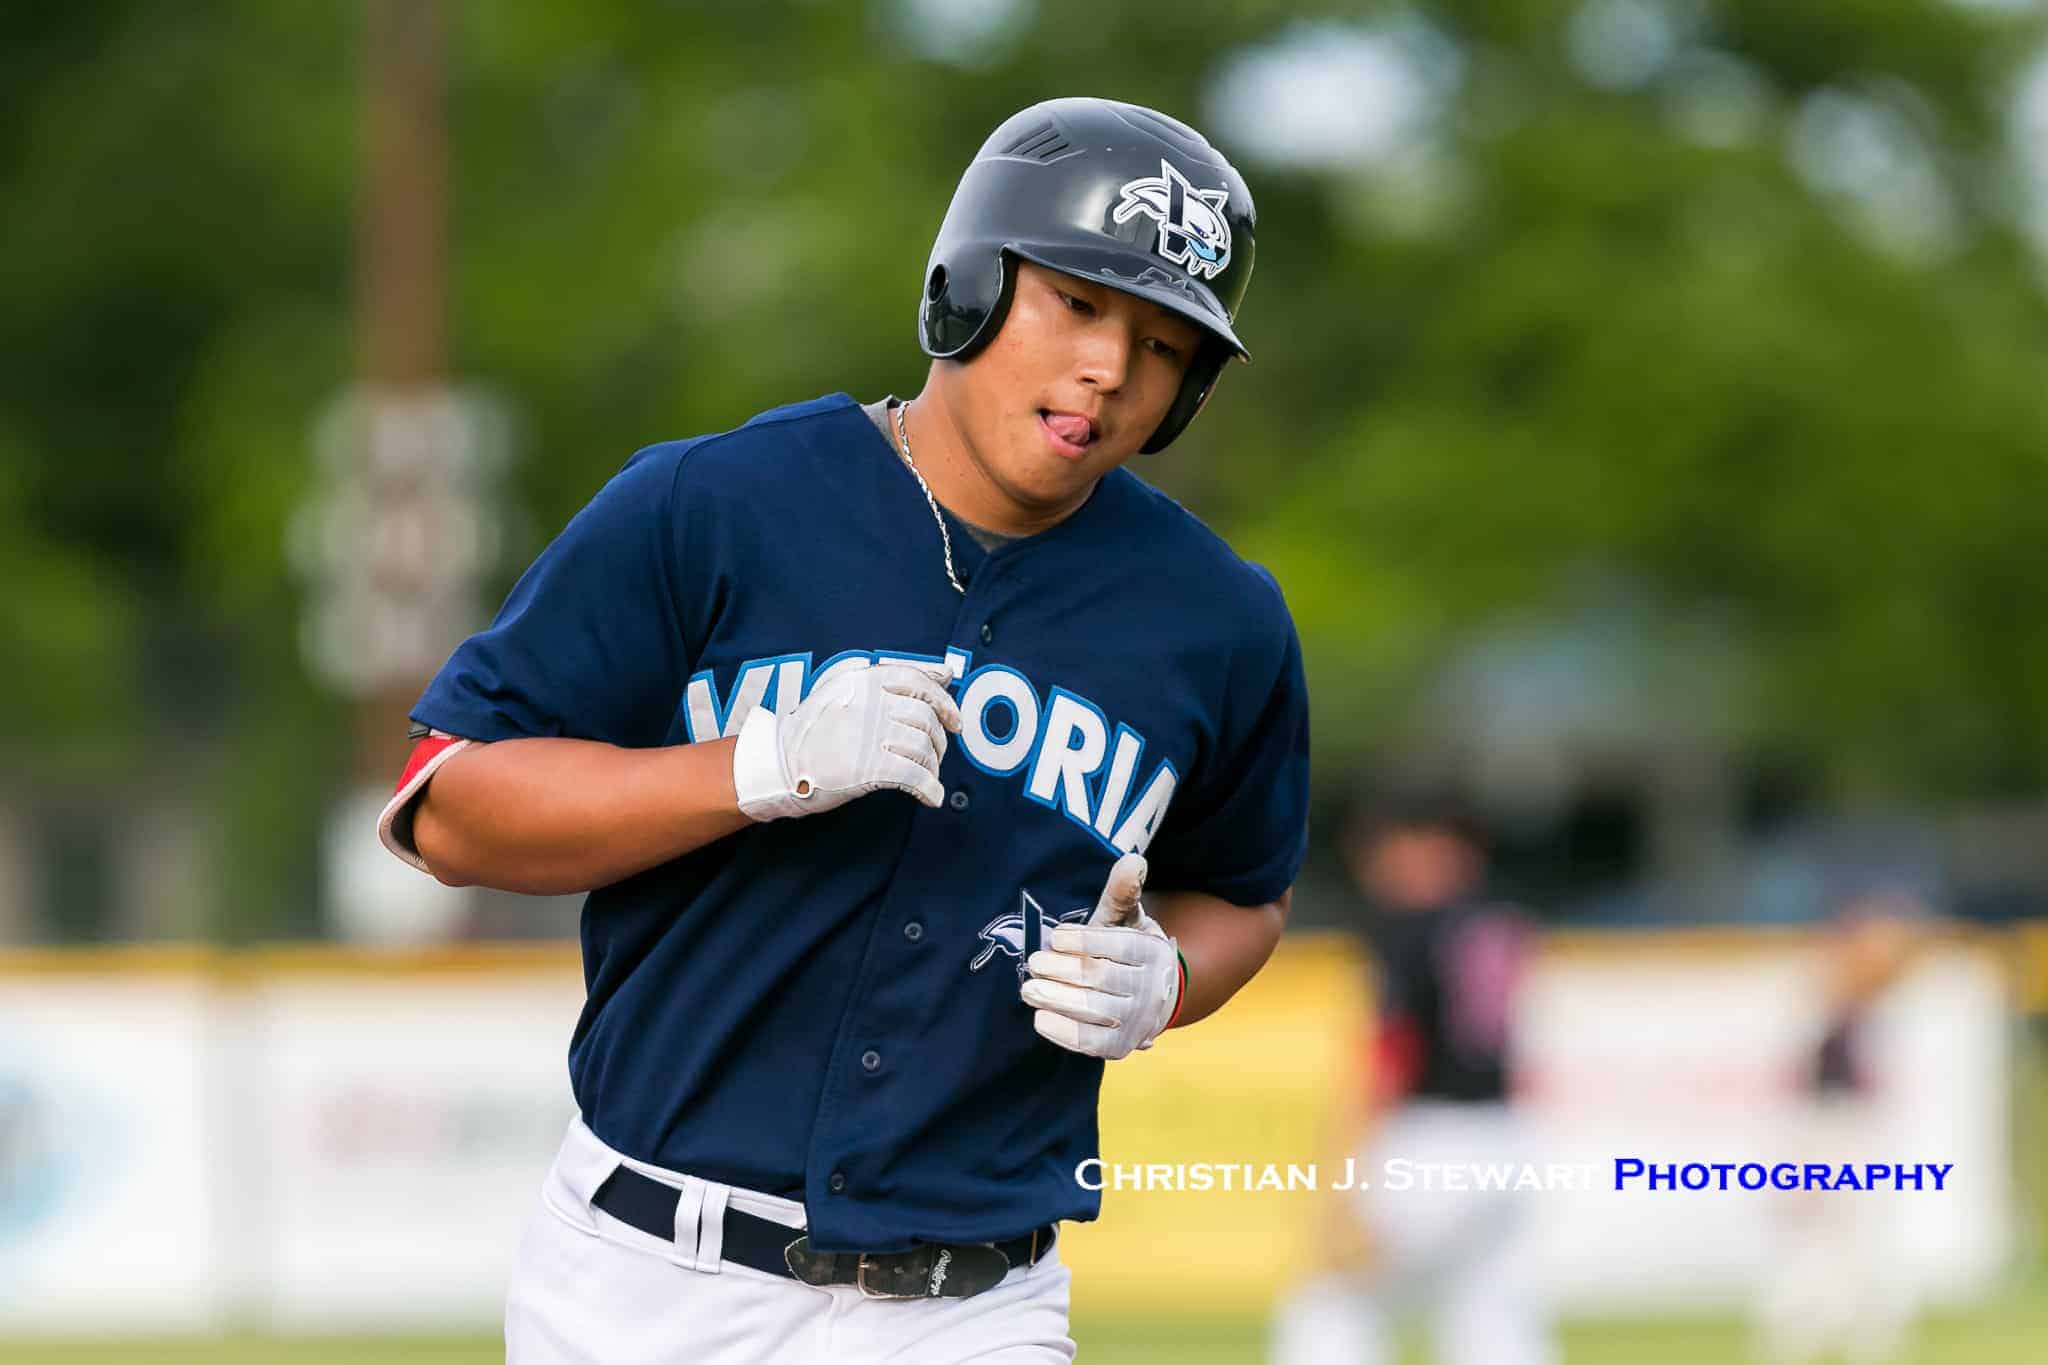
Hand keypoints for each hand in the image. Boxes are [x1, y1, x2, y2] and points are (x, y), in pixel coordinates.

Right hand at [731, 663, 962, 820]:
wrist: (779, 764)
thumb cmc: (813, 727)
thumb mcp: (845, 685)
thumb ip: (895, 674)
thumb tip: (947, 672)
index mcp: (866, 678)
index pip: (921, 682)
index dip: (945, 703)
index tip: (955, 722)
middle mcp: (872, 702)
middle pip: (927, 719)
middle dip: (939, 741)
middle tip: (935, 755)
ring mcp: (871, 734)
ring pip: (924, 749)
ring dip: (932, 767)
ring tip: (926, 776)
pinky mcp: (870, 767)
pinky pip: (916, 777)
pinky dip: (930, 790)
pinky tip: (931, 797)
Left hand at [1020, 852, 1182, 1059]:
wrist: (1147, 995)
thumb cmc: (1124, 949)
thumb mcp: (1125, 918)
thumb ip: (1122, 892)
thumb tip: (1134, 859)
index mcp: (1153, 952)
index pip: (1119, 946)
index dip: (1085, 941)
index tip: (1056, 936)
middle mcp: (1152, 989)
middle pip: (1102, 979)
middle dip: (1063, 971)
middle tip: (1032, 963)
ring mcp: (1138, 1022)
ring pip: (1094, 1011)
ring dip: (1057, 1000)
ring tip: (1028, 989)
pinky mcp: (1121, 1048)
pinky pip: (1091, 1042)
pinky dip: (1064, 1032)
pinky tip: (1040, 1018)